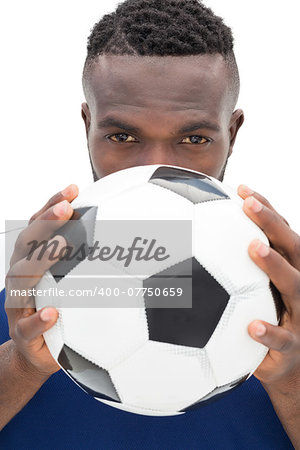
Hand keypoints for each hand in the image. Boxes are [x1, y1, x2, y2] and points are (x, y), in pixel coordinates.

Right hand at [4, 184, 77, 376]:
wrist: (36, 353)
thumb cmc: (60, 310)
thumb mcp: (72, 284)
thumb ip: (88, 262)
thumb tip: (126, 239)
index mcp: (33, 261)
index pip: (39, 226)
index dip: (52, 205)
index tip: (74, 188)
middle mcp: (21, 276)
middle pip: (28, 243)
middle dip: (46, 222)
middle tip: (67, 208)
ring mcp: (18, 304)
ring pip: (22, 278)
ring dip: (41, 259)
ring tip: (61, 245)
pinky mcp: (23, 333)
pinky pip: (27, 326)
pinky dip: (38, 319)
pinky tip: (52, 313)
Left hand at [238, 184, 299, 389]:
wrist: (288, 363)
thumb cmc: (268, 317)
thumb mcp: (255, 292)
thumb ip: (236, 269)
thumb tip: (194, 244)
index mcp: (289, 270)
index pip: (281, 233)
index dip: (266, 209)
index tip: (242, 189)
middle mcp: (298, 286)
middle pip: (292, 248)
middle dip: (272, 223)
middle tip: (249, 204)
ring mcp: (299, 315)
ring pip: (294, 286)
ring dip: (275, 265)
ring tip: (255, 248)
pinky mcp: (291, 347)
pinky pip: (282, 339)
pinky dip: (269, 332)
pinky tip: (251, 326)